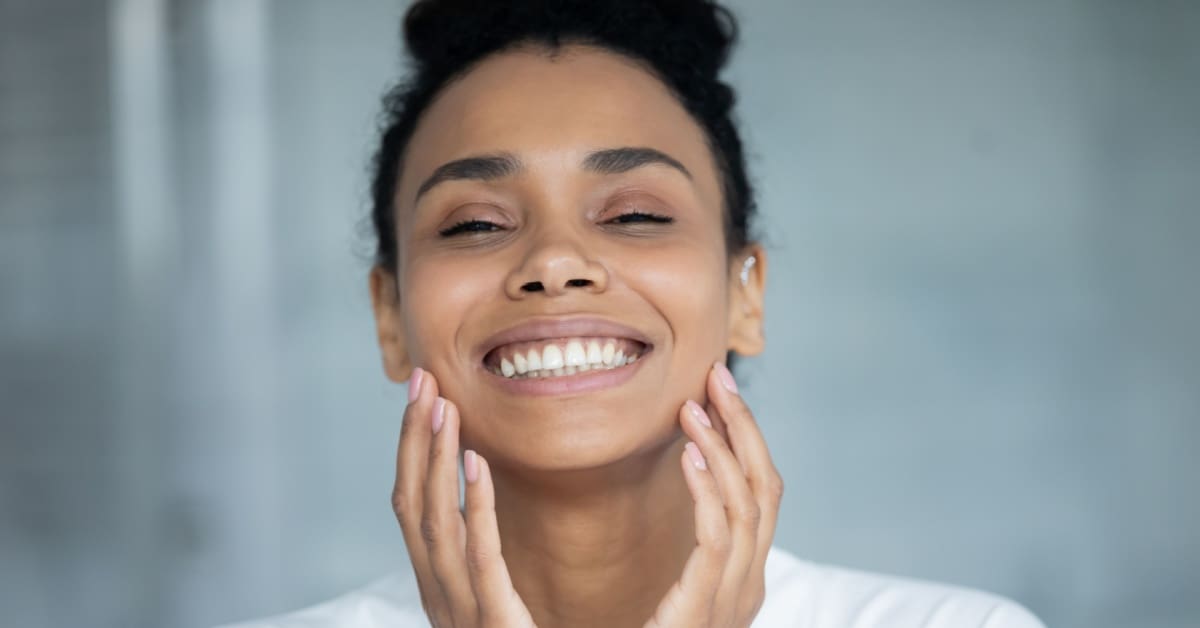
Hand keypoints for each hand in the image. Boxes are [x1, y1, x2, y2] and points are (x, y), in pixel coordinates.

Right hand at [391, 368, 535, 627]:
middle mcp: (437, 597)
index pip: (412, 506)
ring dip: (434, 459)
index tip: (424, 396)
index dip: (411, 449)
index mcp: (438, 587)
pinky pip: (479, 558)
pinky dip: (475, 506)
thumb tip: (476, 494)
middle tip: (421, 381)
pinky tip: (477, 463)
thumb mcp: (493, 601)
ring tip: (443, 407)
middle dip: (412, 440)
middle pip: (410, 505)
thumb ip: (481, 557)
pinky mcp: (491, 623)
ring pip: (434, 523)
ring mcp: (458, 612)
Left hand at [644, 362, 784, 627]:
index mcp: (744, 576)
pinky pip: (718, 538)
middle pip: (766, 487)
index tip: (716, 391)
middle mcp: (751, 584)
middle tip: (717, 375)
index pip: (761, 491)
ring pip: (749, 505)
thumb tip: (685, 487)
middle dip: (745, 426)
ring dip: (723, 447)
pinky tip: (688, 455)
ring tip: (693, 407)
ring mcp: (736, 598)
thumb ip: (691, 552)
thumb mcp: (678, 594)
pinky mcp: (709, 608)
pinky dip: (708, 490)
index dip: (745, 437)